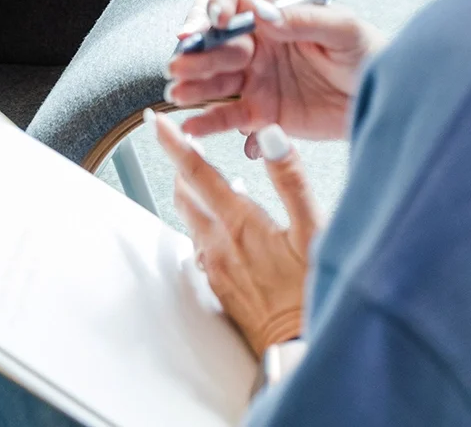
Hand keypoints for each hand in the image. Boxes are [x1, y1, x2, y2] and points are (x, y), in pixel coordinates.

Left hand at [152, 111, 313, 352]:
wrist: (300, 347)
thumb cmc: (312, 290)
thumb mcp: (313, 229)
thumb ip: (291, 180)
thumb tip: (273, 136)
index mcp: (239, 222)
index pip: (197, 173)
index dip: (175, 144)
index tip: (157, 122)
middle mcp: (219, 243)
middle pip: (186, 194)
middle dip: (181, 166)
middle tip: (180, 143)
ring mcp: (217, 266)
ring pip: (192, 220)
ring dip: (192, 195)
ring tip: (202, 179)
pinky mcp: (220, 286)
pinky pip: (202, 246)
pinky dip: (205, 225)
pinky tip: (222, 227)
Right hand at [165, 0, 377, 142]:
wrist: (389, 99)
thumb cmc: (371, 53)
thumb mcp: (343, 29)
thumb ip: (303, 19)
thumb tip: (264, 13)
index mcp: (274, 20)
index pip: (235, 12)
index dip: (215, 16)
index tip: (207, 26)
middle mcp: (259, 49)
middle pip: (218, 50)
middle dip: (198, 57)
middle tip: (180, 66)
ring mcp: (259, 81)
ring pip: (217, 83)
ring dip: (195, 88)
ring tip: (177, 95)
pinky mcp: (263, 114)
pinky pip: (230, 118)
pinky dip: (209, 124)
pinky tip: (192, 128)